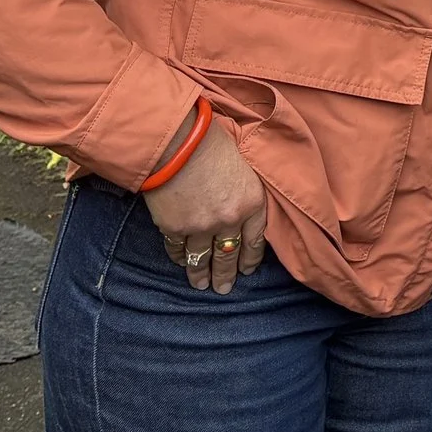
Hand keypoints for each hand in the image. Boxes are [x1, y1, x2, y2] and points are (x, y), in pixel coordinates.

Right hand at [146, 119, 267, 294]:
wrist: (179, 142)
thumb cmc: (214, 143)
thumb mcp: (245, 164)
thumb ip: (246, 190)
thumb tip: (242, 206)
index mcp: (253, 203)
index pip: (255, 241)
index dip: (251, 258)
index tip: (247, 270)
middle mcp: (230, 220)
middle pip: (229, 255)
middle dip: (226, 275)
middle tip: (223, 289)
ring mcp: (202, 227)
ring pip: (202, 258)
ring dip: (201, 274)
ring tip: (201, 285)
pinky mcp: (175, 228)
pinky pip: (178, 250)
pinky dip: (179, 258)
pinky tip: (182, 263)